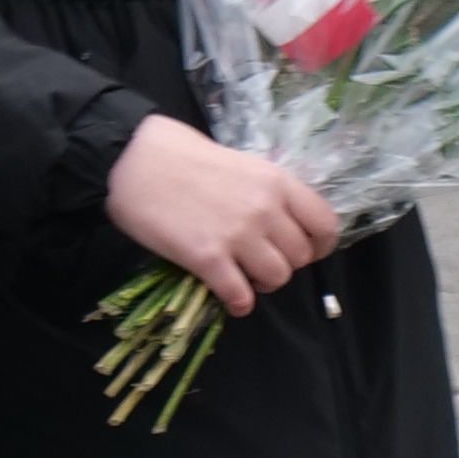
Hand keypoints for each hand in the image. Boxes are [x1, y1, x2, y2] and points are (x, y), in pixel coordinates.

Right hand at [104, 114, 339, 314]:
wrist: (133, 160)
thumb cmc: (180, 154)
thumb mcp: (238, 162)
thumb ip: (264, 190)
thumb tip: (276, 219)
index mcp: (276, 182)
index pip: (325, 224)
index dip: (320, 245)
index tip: (306, 251)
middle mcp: (265, 209)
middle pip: (300, 257)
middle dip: (285, 264)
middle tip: (261, 262)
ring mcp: (237, 235)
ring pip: (277, 278)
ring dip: (263, 284)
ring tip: (245, 278)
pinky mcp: (207, 258)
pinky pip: (240, 295)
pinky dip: (240, 303)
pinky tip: (230, 298)